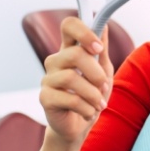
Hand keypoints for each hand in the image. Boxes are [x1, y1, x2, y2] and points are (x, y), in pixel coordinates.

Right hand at [39, 17, 113, 144]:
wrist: (80, 125)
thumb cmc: (92, 94)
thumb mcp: (103, 70)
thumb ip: (102, 49)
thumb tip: (104, 25)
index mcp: (70, 50)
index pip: (68, 26)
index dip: (84, 32)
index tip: (98, 48)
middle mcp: (56, 61)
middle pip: (74, 54)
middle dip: (96, 72)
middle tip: (104, 86)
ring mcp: (48, 79)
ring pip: (71, 78)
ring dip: (93, 94)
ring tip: (99, 103)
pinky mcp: (45, 98)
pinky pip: (69, 99)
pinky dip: (87, 108)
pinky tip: (90, 112)